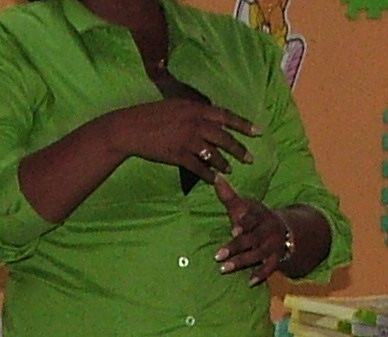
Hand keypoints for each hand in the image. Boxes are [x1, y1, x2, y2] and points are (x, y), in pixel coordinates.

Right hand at [106, 97, 252, 178]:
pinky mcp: (179, 155)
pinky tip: (215, 180)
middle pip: (224, 137)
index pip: (225, 116)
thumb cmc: (150, 114)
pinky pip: (199, 168)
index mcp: (195, 108)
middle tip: (249, 159)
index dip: (243, 125)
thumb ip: (193, 111)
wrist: (130, 128)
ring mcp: (187, 140)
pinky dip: (208, 175)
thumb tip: (208, 116)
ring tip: (231, 170)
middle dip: (239, 149)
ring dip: (224, 163)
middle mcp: (194, 123)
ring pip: (213, 154)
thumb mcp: (174, 105)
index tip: (257, 132)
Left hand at [210, 178, 295, 278]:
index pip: (252, 219)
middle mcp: (268, 230)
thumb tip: (215, 178)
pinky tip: (249, 282)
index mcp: (260, 215)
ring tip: (223, 269)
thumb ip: (229, 195)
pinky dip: (261, 275)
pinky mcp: (276, 258)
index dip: (244, 224)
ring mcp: (273, 245)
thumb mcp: (245, 206)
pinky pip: (270, 268)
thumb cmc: (256, 217)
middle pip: (252, 239)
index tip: (234, 229)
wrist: (285, 229)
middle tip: (217, 255)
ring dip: (241, 262)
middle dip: (235, 247)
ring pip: (257, 255)